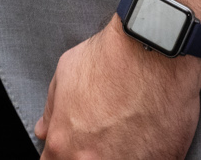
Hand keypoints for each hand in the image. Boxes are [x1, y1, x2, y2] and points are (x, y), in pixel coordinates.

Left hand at [35, 20, 200, 159]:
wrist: (155, 50)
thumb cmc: (111, 58)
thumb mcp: (65, 74)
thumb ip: (52, 110)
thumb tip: (45, 130)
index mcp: (65, 145)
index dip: (64, 154)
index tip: (74, 146)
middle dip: (90, 154)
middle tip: (102, 136)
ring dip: (120, 155)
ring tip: (127, 132)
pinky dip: (147, 154)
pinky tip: (147, 134)